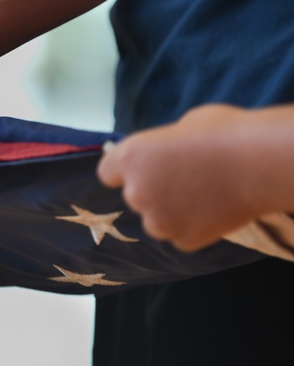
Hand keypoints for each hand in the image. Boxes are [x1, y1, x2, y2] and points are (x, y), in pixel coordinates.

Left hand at [97, 104, 259, 251]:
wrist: (257, 163)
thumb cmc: (223, 134)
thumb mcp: (182, 126)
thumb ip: (163, 145)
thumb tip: (165, 153)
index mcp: (129, 158)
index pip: (108, 173)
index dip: (125, 172)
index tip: (141, 171)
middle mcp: (136, 192)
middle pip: (136, 197)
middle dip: (155, 191)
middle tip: (187, 180)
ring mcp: (158, 220)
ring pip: (158, 221)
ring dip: (172, 212)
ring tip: (204, 195)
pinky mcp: (184, 239)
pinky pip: (182, 235)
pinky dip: (195, 227)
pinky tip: (214, 210)